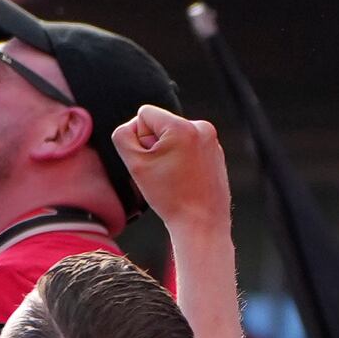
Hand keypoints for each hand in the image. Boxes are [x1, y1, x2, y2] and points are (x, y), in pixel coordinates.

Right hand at [117, 107, 227, 234]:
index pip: (144, 114)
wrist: (201, 223)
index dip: (139, 138)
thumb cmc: (170, 197)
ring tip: (173, 176)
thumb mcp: (134, 164)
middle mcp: (201, 127)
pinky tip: (184, 179)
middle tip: (162, 171)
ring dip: (167, 152)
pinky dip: (181, 158)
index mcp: (182, 126)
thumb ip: (123, 136)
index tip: (151, 161)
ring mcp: (211, 140)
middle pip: (160, 124)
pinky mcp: (216, 152)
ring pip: (174, 136)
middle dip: (155, 145)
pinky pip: (188, 146)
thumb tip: (133, 127)